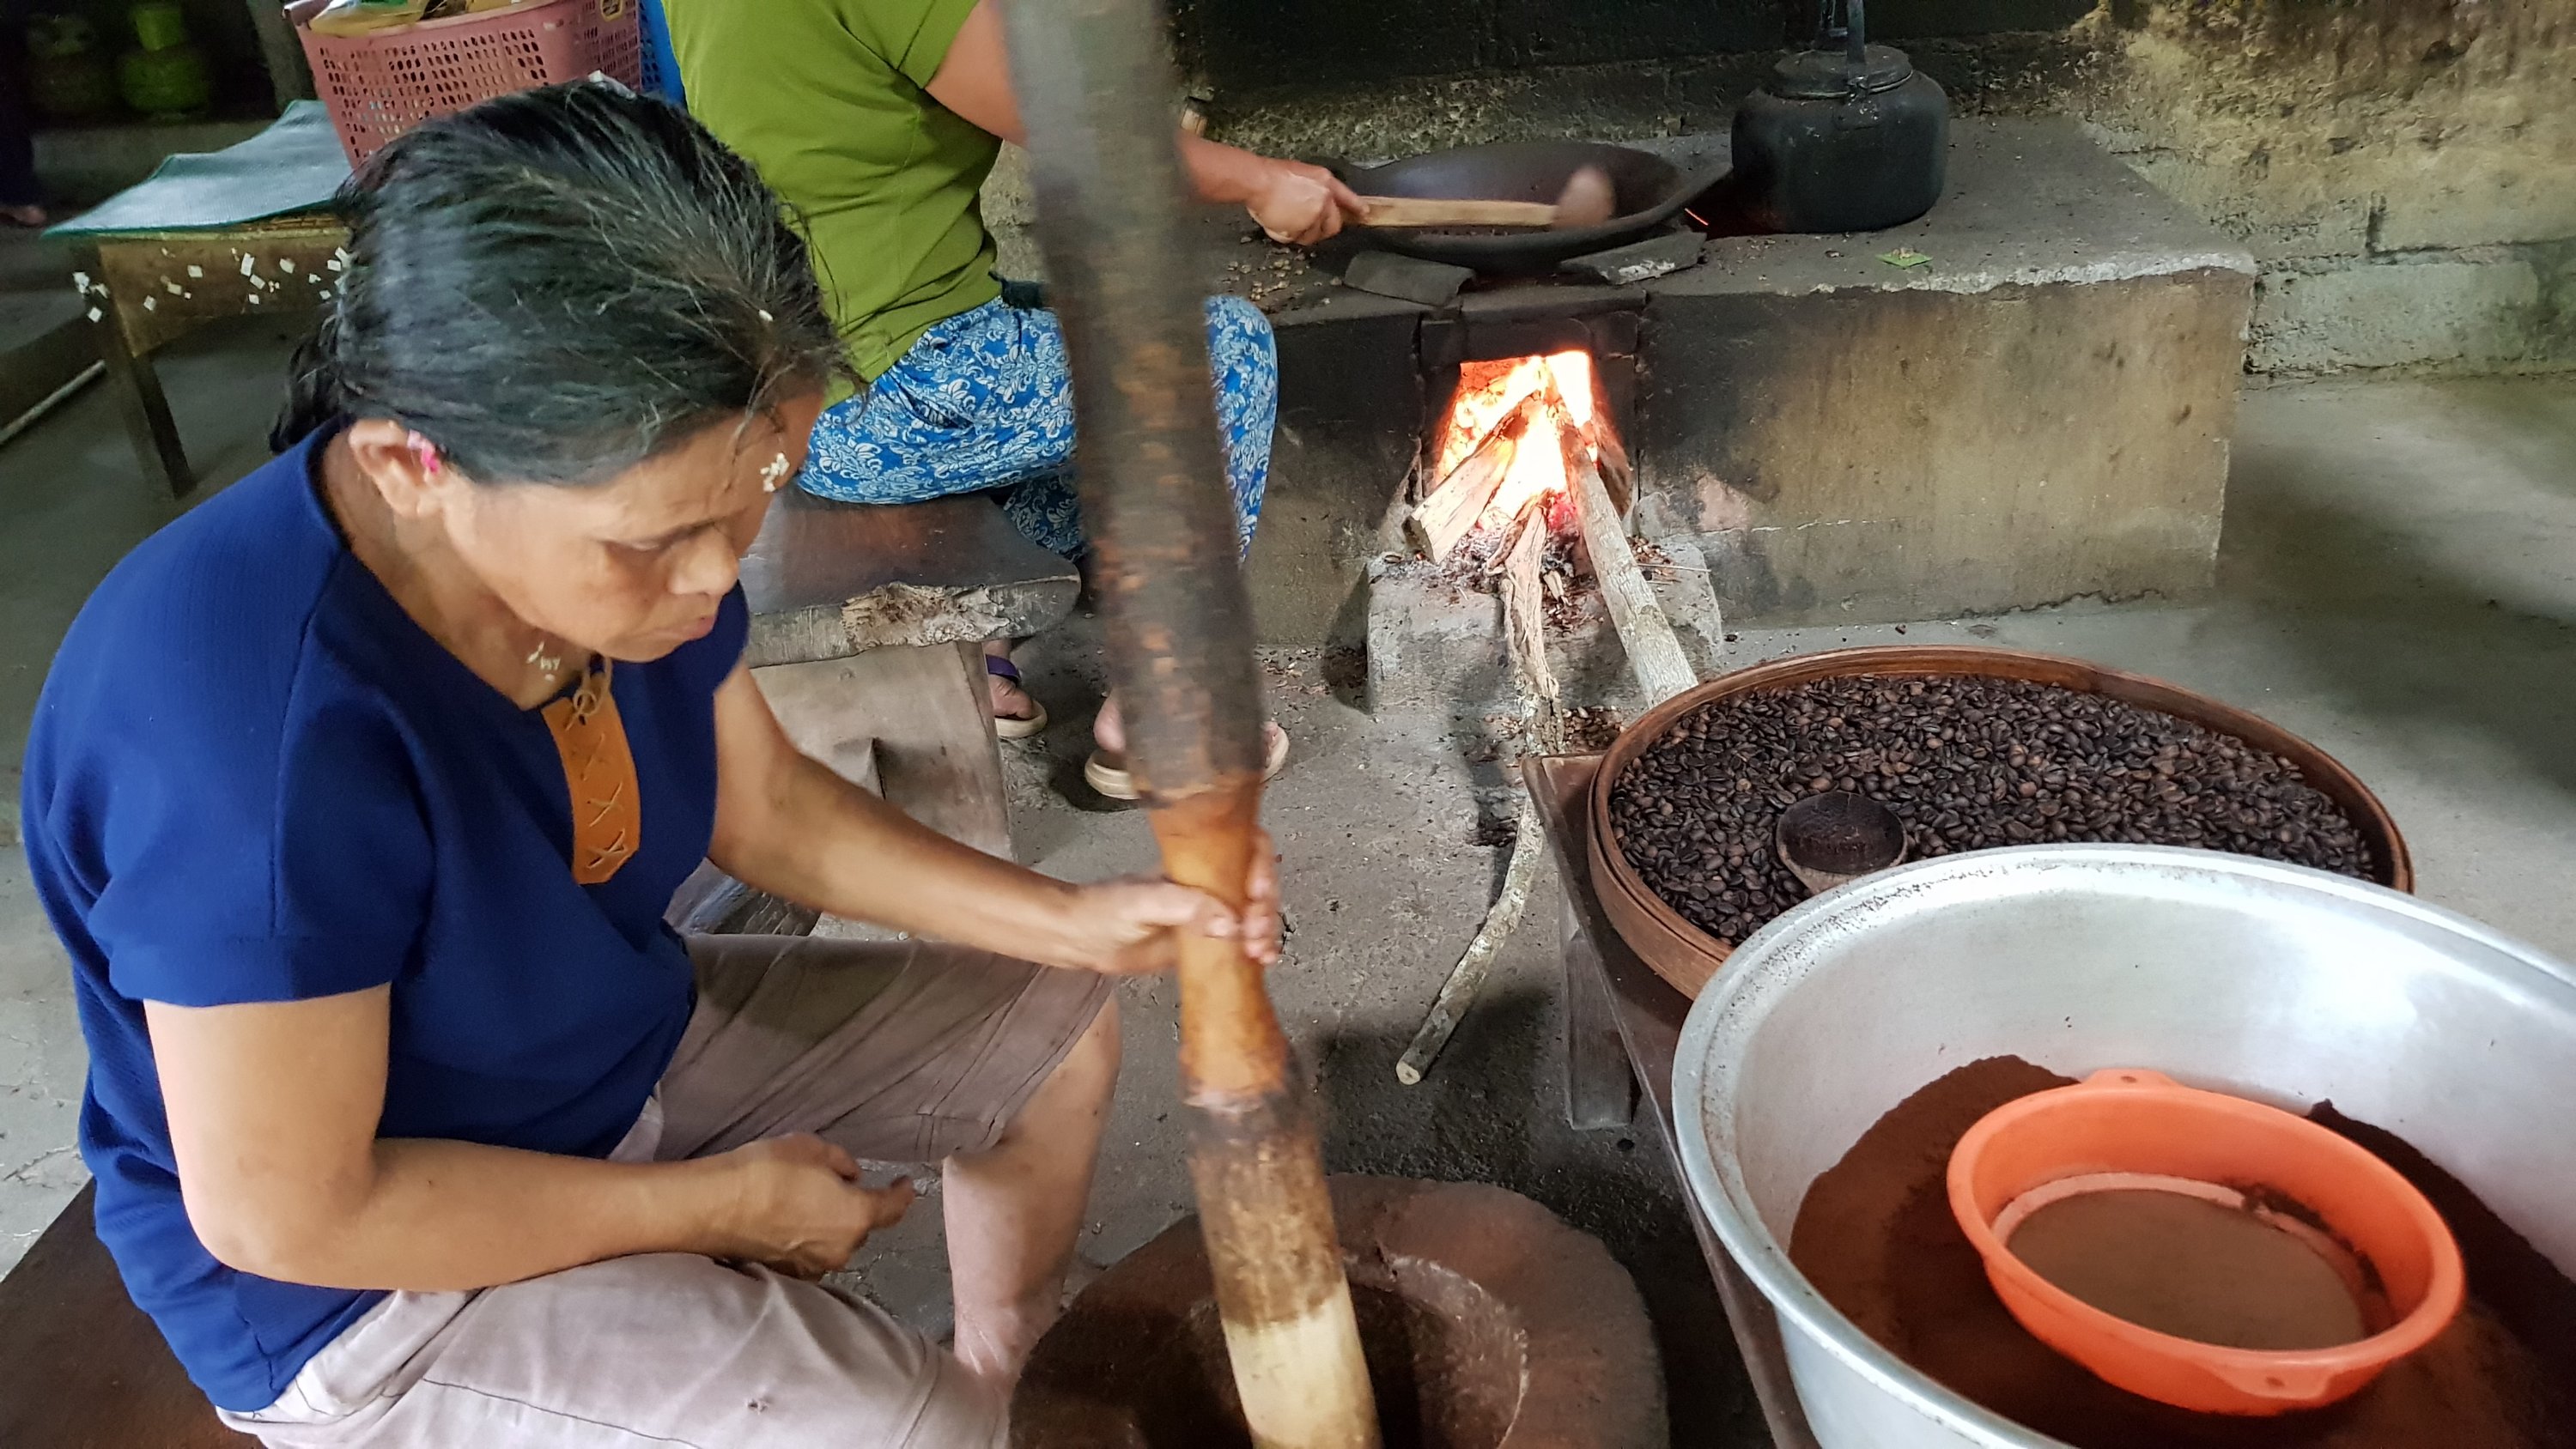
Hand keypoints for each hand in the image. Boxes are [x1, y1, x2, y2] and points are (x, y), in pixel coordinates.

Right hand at [706, 1135, 913, 1277]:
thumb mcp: (812, 1149)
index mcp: (856, 1216)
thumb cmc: (768, 1171)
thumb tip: (851, 1177)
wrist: (716, 1207)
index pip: (893, 1207)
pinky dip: (808, 1242)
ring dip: (831, 1227)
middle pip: (860, 1227)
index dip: (903, 1194)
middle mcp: (843, 1249)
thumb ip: (841, 1163)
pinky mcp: (789, 1276)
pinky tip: (789, 1225)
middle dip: (855, 1208)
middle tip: (833, 1186)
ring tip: (806, 1205)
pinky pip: (811, 1256)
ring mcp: (815, 1267)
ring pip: (835, 1243)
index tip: (904, 1184)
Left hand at [1051, 831, 1282, 974]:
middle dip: (1266, 908)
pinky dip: (1259, 949)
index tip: (1257, 893)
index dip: (1262, 865)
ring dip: (1267, 931)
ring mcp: (1212, 912)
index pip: (1246, 847)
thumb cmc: (1105, 909)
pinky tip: (1262, 962)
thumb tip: (1230, 923)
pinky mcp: (1209, 941)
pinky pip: (1244, 940)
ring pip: (1257, 912)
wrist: (1084, 940)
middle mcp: (1211, 882)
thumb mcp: (1142, 903)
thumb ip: (1185, 908)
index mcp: (1197, 861)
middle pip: (1259, 883)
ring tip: (1259, 954)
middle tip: (1254, 934)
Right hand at [1247, 160, 1363, 245]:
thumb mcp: (1302, 174)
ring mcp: (1315, 215)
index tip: (1364, 214)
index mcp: (1325, 182)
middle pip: (1333, 225)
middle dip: (1322, 229)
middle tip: (1307, 226)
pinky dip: (1286, 235)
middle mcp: (1325, 200)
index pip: (1347, 197)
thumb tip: (1317, 205)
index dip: (1356, 206)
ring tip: (1284, 218)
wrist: (1258, 181)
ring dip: (1300, 231)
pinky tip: (1277, 221)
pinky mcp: (1303, 228)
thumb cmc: (1273, 176)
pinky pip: (1296, 239)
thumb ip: (1315, 190)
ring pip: (1312, 235)